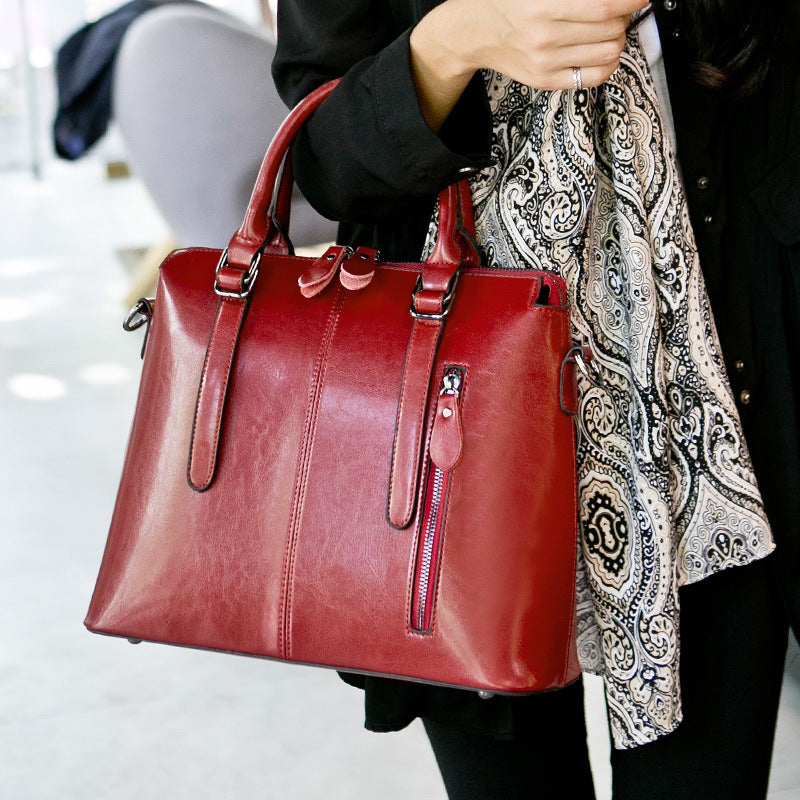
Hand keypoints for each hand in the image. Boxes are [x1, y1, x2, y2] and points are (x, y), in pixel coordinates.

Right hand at [410, 0, 648, 128]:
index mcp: (544, 6)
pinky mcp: (546, 81)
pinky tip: (604, 53)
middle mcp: (546, 37)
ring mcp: (546, 62)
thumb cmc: (509, 3)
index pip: (604, 4)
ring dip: (618, 38)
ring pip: (607, 52)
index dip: (630, 0)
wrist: (476, 31)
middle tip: (622, 10)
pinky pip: (593, 78)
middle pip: (610, 28)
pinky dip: (609, 64)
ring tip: (610, 29)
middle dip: (624, 16)